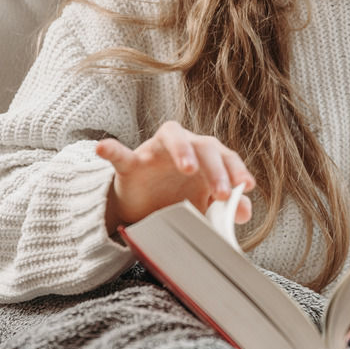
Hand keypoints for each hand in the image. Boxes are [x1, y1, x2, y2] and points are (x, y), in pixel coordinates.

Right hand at [96, 121, 255, 233]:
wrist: (142, 212)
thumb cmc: (178, 203)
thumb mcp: (203, 208)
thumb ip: (226, 209)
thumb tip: (245, 212)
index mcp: (207, 159)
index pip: (226, 157)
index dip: (237, 170)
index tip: (246, 186)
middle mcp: (185, 147)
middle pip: (204, 145)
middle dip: (216, 169)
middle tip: (222, 193)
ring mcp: (156, 152)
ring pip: (172, 136)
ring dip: (182, 149)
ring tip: (188, 167)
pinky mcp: (130, 164)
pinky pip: (120, 153)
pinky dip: (112, 149)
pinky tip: (103, 148)